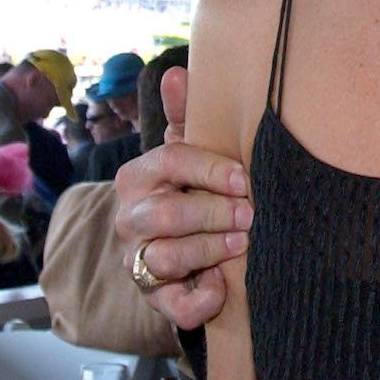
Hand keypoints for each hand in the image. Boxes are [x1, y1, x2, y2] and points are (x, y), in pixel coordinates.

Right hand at [113, 65, 251, 329]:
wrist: (182, 252)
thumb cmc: (189, 189)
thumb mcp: (188, 153)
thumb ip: (187, 116)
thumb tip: (176, 73)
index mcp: (137, 176)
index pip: (170, 161)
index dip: (209, 169)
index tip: (242, 177)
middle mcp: (130, 219)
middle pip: (165, 214)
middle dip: (213, 212)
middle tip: (250, 213)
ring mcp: (138, 261)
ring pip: (164, 257)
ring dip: (209, 249)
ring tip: (241, 242)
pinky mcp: (156, 300)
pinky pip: (174, 306)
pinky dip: (200, 300)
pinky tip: (221, 285)